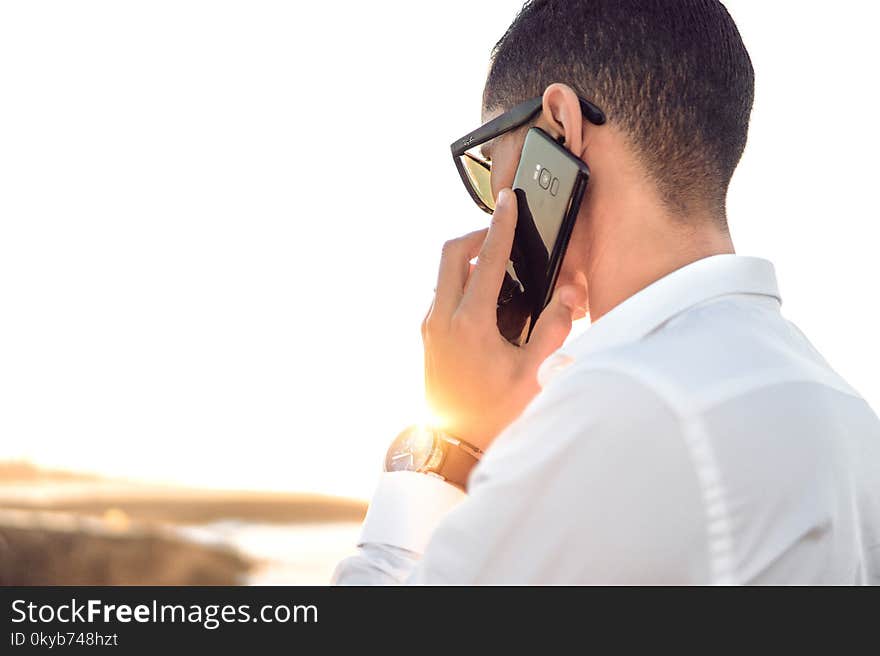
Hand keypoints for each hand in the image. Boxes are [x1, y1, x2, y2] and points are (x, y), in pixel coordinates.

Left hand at [421, 188, 586, 452]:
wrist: (454, 446)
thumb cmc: (493, 414)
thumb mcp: (534, 374)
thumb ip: (554, 329)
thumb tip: (566, 294)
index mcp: (469, 324)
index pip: (486, 260)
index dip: (501, 226)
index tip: (508, 201)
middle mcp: (441, 319)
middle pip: (450, 254)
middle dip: (476, 236)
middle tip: (501, 235)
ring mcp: (430, 327)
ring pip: (443, 273)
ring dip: (467, 259)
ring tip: (499, 267)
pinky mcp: (427, 337)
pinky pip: (442, 293)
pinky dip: (461, 281)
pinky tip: (486, 298)